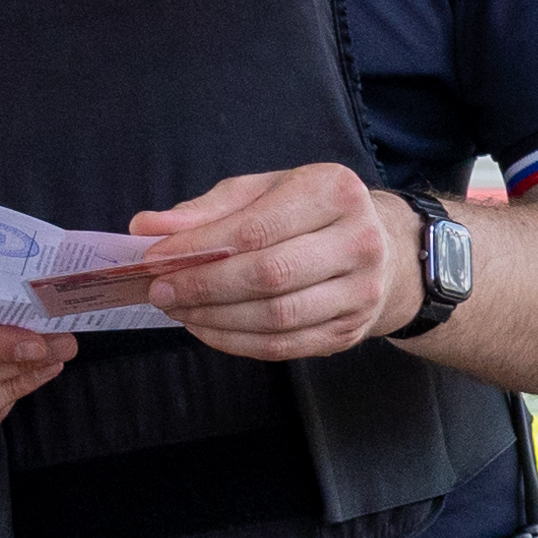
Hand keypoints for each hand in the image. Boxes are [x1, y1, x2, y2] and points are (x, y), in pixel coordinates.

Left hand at [123, 163, 419, 360]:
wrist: (389, 251)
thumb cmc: (314, 213)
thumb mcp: (268, 190)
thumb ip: (209, 208)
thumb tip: (148, 227)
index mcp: (335, 192)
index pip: (257, 227)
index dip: (201, 248)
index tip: (156, 257)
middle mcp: (358, 241)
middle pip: (269, 275)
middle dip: (204, 287)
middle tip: (160, 291)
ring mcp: (360, 293)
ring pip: (276, 318)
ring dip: (215, 318)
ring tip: (178, 310)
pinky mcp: (350, 332)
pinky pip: (284, 347)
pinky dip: (235, 342)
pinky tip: (206, 328)